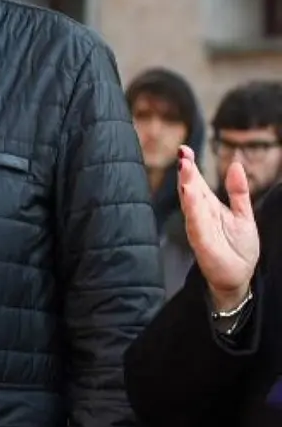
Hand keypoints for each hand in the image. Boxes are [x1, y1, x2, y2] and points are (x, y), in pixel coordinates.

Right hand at [178, 145, 259, 311]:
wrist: (239, 276)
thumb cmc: (239, 248)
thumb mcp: (244, 214)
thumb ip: (238, 191)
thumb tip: (236, 164)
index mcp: (209, 207)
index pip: (198, 183)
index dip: (191, 167)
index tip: (185, 149)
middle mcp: (201, 216)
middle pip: (191, 190)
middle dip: (186, 172)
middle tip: (182, 153)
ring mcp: (200, 228)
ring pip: (191, 203)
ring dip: (186, 185)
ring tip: (184, 167)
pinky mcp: (202, 242)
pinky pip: (196, 222)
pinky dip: (191, 207)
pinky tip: (189, 193)